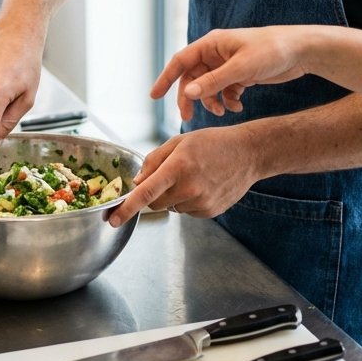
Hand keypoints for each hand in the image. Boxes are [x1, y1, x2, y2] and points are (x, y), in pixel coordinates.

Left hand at [109, 122, 259, 227]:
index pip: (146, 192)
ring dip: (174, 196)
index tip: (113, 219)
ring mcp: (200, 203)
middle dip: (154, 193)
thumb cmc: (212, 143)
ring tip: (193, 176)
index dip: (127, 208)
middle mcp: (189, 188)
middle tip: (170, 175)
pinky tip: (202, 185)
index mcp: (178, 167)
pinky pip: (187, 211)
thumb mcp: (179, 142)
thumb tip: (137, 182)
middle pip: (156, 203)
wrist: (248, 154)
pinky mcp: (209, 212)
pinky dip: (188, 201)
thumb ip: (154, 160)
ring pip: (172, 207)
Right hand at [150, 27, 310, 118]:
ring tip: (223, 112)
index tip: (154, 96)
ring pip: (208, 87)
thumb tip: (188, 93)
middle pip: (193, 78)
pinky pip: (224, 90)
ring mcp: (228, 64)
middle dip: (191, 98)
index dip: (165, 78)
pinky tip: (237, 107)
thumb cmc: (271, 51)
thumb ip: (214, 82)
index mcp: (212, 43)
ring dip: (212, 101)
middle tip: (188, 118)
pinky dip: (227, 100)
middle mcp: (216, 53)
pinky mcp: (240, 74)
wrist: (301, 50)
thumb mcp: (241, 68)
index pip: (180, 61)